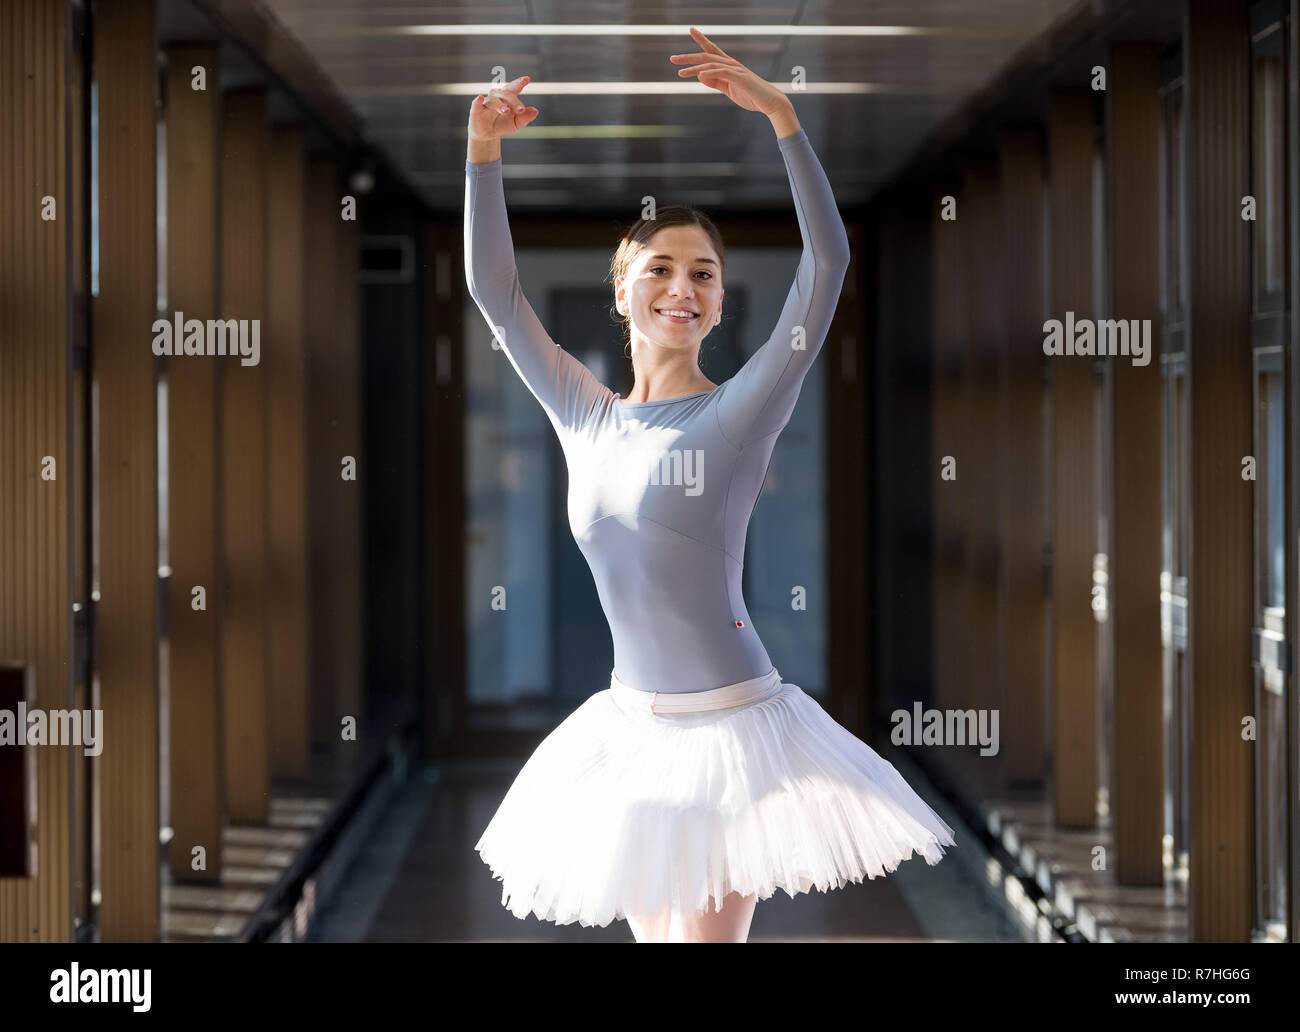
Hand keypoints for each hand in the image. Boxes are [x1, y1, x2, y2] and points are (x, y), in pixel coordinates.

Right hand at [468, 75, 538, 140]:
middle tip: (521, 110)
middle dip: (514, 101)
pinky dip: (477, 101)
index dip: (519, 83)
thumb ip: (525, 117)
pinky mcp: (476, 111)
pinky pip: (476, 105)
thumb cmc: (502, 124)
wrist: (487, 135)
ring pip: (494, 101)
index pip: (513, 88)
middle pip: (506, 95)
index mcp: (507, 97)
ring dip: (500, 105)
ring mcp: (486, 102)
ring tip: (507, 111)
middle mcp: (496, 96)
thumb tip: (535, 111)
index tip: (527, 79)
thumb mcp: (516, 123)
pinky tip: (479, 98)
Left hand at [669, 27, 790, 114]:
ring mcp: (737, 70)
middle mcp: (732, 64)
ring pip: (711, 65)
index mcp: (729, 66)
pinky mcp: (741, 79)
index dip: (701, 39)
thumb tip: (700, 75)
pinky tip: (700, 75)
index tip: (691, 29)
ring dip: (694, 68)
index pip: (712, 50)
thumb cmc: (751, 96)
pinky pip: (723, 73)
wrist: (770, 103)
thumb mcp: (728, 89)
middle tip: (672, 58)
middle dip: (689, 56)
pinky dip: (711, 73)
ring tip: (680, 72)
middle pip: (707, 56)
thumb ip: (715, 82)